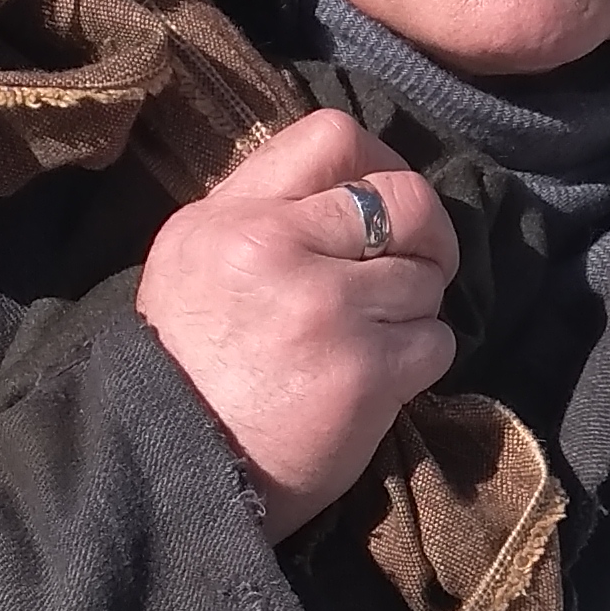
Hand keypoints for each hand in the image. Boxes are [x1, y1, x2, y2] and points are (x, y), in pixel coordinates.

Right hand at [135, 109, 458, 542]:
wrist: (173, 473)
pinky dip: (420, 361)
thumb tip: (349, 187)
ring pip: (426, 278)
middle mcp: (276, 246)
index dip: (381, 162)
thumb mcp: (193, 265)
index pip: (332, 137)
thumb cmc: (186, 373)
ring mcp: (326, 307)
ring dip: (415, 310)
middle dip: (428, 234)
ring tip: (373, 339)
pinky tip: (379, 381)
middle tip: (418, 266)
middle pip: (404, 199)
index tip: (387, 202)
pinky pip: (436, 341)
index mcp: (231, 216)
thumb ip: (261, 216)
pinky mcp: (365, 372)